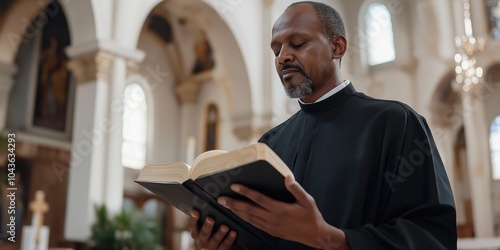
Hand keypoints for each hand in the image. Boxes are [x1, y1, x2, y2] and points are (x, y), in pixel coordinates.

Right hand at [187, 210, 236, 249]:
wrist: (216, 249)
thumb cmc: (211, 233)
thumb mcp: (206, 227)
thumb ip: (206, 217)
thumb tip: (213, 200)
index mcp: (196, 232)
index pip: (192, 224)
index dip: (193, 218)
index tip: (195, 211)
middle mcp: (202, 240)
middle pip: (204, 232)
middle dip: (207, 225)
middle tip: (210, 218)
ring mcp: (211, 247)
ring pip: (215, 239)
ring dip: (220, 232)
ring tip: (225, 226)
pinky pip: (225, 245)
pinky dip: (230, 238)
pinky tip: (233, 232)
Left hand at [217, 176, 347, 248]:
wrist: (314, 235)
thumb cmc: (311, 216)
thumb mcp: (307, 200)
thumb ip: (295, 188)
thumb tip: (287, 177)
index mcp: (280, 209)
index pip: (258, 199)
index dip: (245, 192)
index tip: (234, 186)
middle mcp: (272, 218)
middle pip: (249, 210)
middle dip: (233, 203)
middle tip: (221, 199)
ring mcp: (270, 226)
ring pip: (249, 218)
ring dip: (236, 211)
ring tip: (226, 205)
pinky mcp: (271, 231)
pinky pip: (254, 224)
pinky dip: (244, 219)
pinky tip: (239, 215)